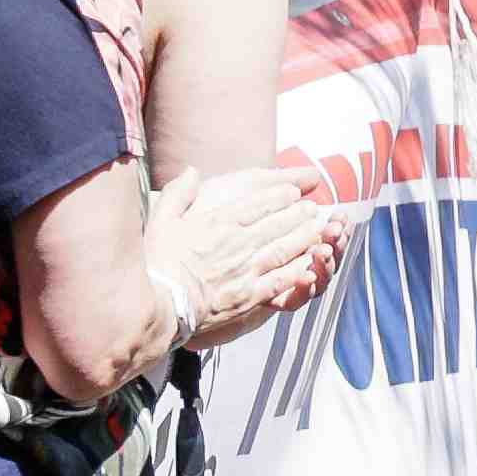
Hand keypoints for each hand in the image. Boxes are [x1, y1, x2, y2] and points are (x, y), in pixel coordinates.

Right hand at [151, 164, 347, 334]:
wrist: (160, 305)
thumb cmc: (156, 263)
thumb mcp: (160, 220)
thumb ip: (178, 193)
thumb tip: (191, 170)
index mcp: (217, 224)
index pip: (255, 205)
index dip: (278, 196)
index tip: (293, 191)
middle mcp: (237, 244)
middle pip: (276, 224)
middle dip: (298, 214)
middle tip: (313, 208)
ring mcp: (247, 270)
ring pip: (284, 249)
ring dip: (305, 237)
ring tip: (320, 228)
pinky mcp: (251, 295)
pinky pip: (282, 279)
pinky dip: (300, 270)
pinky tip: (312, 263)